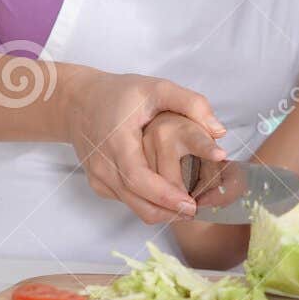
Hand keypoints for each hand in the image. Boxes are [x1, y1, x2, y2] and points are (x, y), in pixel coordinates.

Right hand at [61, 68, 225, 224]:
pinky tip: (166, 195)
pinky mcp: (98, 183)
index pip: (139, 179)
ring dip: (161, 210)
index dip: (166, 196)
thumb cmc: (120, 94)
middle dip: (169, 211)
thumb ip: (190, 103)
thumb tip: (219, 131)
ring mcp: (98, 177)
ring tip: (188, 207)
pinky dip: (146, 202)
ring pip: (133, 206)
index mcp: (117, 141)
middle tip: (196, 210)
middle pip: (138, 201)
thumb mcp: (157, 87)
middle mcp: (104, 164)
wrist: (79, 102)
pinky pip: (125, 200)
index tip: (191, 204)